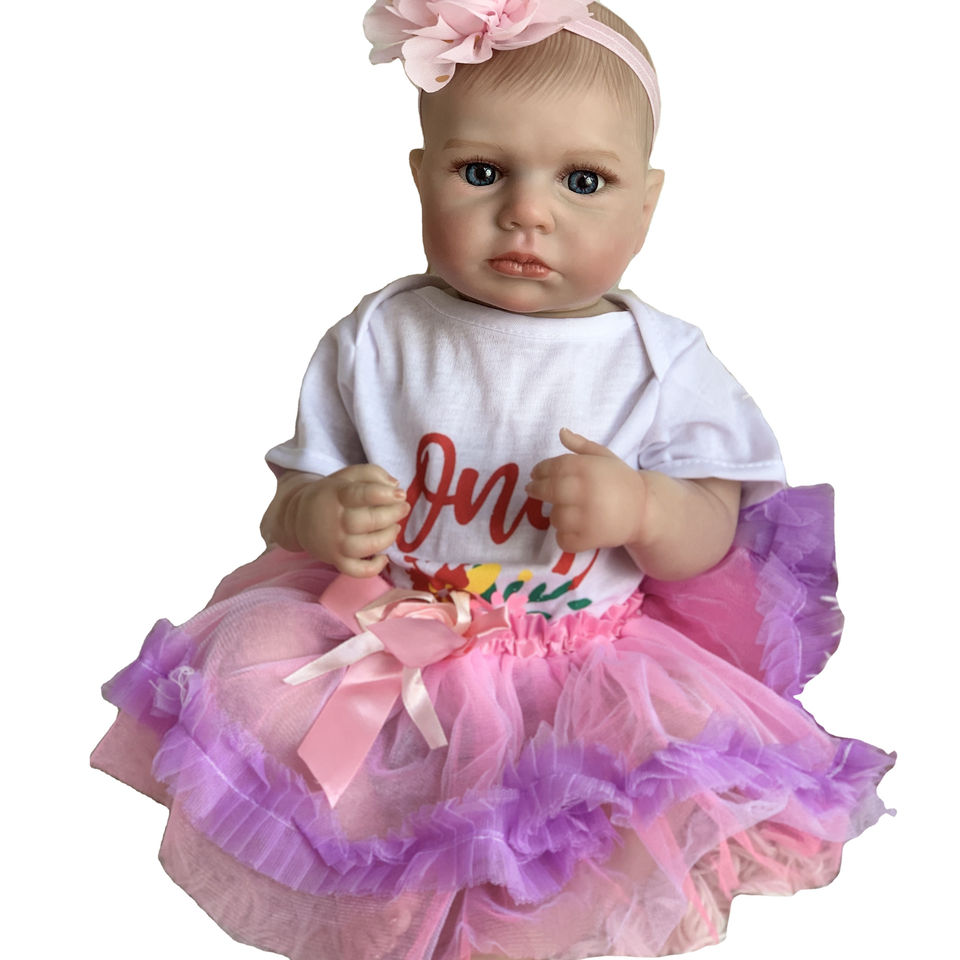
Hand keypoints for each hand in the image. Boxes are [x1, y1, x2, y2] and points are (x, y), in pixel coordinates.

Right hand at [293, 465, 409, 576]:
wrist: (299, 517)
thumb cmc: (332, 494)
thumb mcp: (347, 476)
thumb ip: (372, 473)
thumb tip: (395, 485)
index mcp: (337, 495)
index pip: (361, 495)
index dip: (384, 494)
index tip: (401, 493)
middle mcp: (335, 521)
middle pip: (369, 521)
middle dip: (393, 515)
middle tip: (403, 508)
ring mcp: (336, 543)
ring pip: (367, 546)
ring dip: (387, 537)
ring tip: (395, 527)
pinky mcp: (337, 561)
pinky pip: (357, 571)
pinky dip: (374, 568)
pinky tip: (384, 557)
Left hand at [525, 428, 647, 553]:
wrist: (645, 510)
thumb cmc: (621, 481)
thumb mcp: (604, 456)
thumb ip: (581, 445)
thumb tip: (561, 432)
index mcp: (588, 468)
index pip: (553, 467)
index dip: (540, 470)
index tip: (535, 473)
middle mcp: (585, 491)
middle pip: (548, 491)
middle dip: (536, 490)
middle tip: (532, 490)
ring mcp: (587, 517)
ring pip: (555, 518)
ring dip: (557, 515)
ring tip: (568, 511)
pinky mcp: (589, 539)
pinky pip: (563, 540)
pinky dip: (565, 537)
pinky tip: (574, 530)